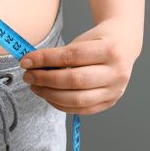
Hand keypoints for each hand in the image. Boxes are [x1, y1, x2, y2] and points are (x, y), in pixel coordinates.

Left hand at [19, 20, 140, 114]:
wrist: (123, 46)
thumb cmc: (96, 41)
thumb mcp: (81, 41)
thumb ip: (60, 55)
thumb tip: (31, 65)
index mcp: (109, 50)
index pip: (71, 56)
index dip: (45, 59)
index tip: (26, 61)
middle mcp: (116, 72)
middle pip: (75, 80)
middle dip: (45, 79)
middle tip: (27, 76)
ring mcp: (115, 90)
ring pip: (77, 99)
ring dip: (50, 94)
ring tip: (34, 86)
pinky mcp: (110, 102)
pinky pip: (82, 109)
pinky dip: (60, 104)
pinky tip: (47, 95)